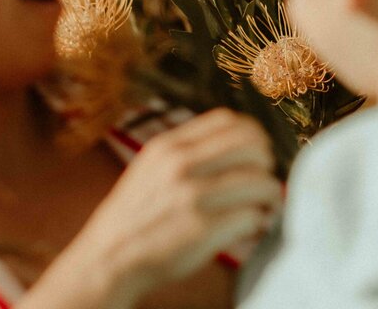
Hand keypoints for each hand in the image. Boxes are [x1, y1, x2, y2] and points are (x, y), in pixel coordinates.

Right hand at [55, 108, 280, 308]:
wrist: (108, 258)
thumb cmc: (135, 216)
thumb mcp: (150, 167)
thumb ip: (184, 151)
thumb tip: (234, 143)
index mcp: (169, 146)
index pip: (228, 120)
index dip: (252, 134)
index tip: (255, 152)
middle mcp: (182, 165)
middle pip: (253, 145)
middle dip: (266, 164)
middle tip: (262, 181)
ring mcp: (193, 196)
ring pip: (261, 181)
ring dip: (269, 196)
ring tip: (263, 207)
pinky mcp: (203, 228)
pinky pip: (253, 216)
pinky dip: (258, 223)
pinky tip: (250, 228)